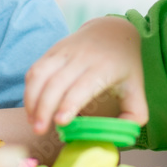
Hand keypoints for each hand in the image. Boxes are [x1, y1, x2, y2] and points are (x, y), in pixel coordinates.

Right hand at [25, 16, 146, 134]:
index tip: (60, 122)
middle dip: (44, 108)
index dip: (69, 104)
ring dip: (31, 99)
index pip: (82, 87)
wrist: (112, 31)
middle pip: (56, 83)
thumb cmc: (124, 65)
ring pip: (40, 74)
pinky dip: (29, 89)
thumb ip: (134, 115)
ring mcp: (63, 52)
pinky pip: (35, 70)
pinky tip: (32, 107)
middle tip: (39, 130)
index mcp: (103, 68)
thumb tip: (120, 136)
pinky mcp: (51, 51)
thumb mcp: (136, 88)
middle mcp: (81, 57)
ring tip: (32, 121)